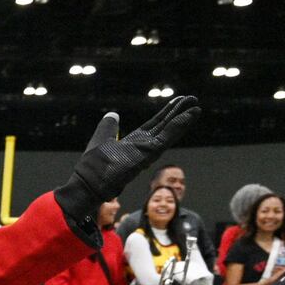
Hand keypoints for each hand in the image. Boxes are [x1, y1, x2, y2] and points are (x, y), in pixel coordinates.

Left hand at [56, 96, 200, 232]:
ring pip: (168, 133)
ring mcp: (146, 151)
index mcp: (134, 142)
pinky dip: (176, 128)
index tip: (178, 101)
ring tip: (196, 108)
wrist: (88, 184)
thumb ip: (109, 127)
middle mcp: (143, 146)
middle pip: (164, 126)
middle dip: (178, 113)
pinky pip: (164, 139)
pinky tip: (187, 117)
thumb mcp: (102, 139)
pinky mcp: (147, 155)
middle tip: (193, 100)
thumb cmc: (93, 167)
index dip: (166, 113)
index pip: (154, 125)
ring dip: (182, 120)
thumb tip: (113, 114)